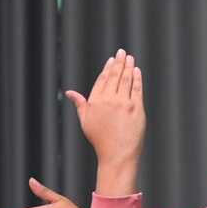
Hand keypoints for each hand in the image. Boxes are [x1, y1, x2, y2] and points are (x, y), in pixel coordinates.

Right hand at [65, 48, 144, 169]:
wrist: (117, 155)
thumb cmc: (101, 140)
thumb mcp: (86, 121)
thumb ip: (80, 104)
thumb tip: (69, 92)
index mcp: (95, 102)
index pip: (102, 79)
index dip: (107, 68)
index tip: (112, 60)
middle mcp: (109, 100)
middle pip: (115, 76)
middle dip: (119, 62)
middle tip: (122, 52)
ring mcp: (124, 103)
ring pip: (127, 79)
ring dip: (128, 66)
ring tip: (130, 57)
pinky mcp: (137, 108)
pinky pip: (137, 89)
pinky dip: (137, 78)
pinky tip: (136, 70)